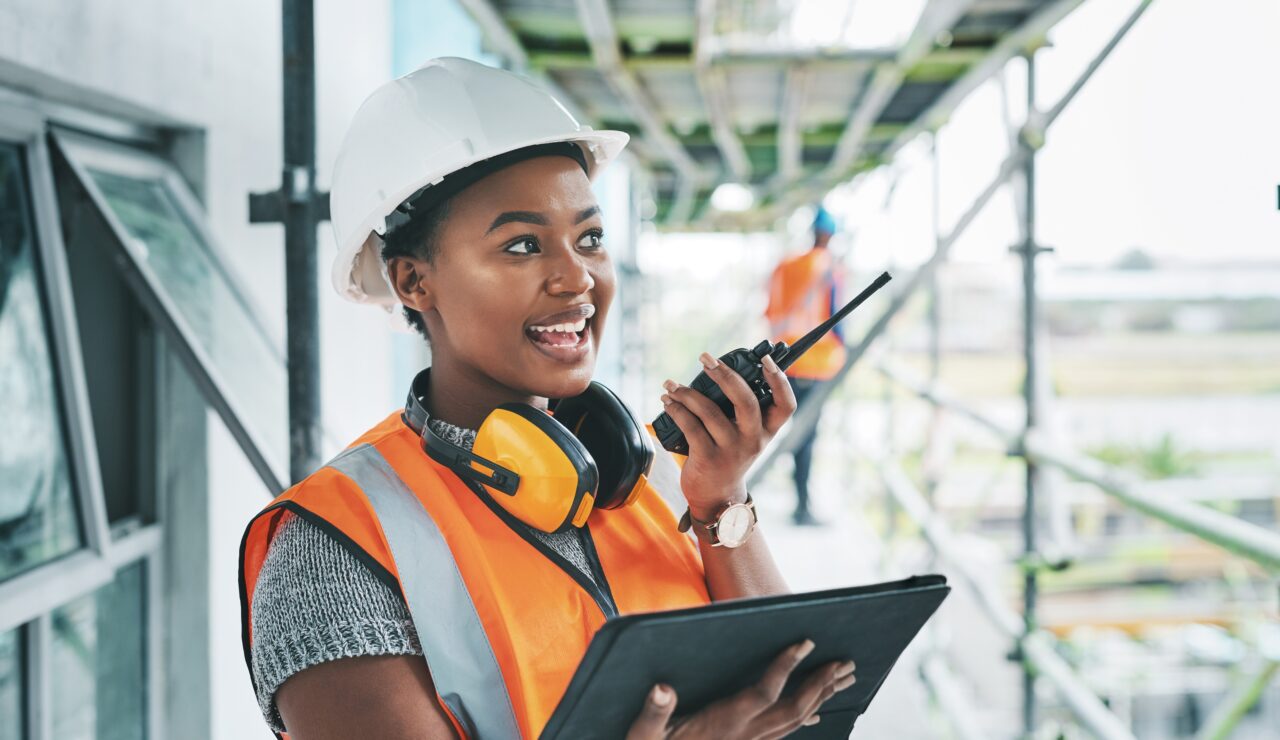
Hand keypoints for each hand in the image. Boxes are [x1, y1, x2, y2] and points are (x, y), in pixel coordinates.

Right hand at [625, 640, 855, 739]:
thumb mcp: (642, 735)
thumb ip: (653, 713)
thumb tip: (661, 688)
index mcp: (723, 724)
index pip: (762, 693)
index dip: (785, 668)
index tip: (804, 642)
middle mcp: (743, 735)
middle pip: (793, 709)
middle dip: (821, 684)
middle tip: (845, 662)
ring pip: (795, 721)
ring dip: (821, 697)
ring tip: (844, 677)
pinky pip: (784, 733)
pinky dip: (805, 717)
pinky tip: (817, 713)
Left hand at [660, 353, 796, 518]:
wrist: (715, 497)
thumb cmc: (727, 456)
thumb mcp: (743, 436)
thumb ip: (737, 409)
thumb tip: (713, 373)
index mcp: (766, 431)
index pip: (786, 405)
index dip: (780, 381)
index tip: (766, 361)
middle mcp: (753, 440)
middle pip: (746, 401)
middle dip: (725, 375)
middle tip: (706, 359)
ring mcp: (731, 451)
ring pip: (710, 411)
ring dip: (687, 393)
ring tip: (671, 385)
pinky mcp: (708, 458)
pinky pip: (690, 427)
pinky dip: (676, 410)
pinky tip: (668, 403)